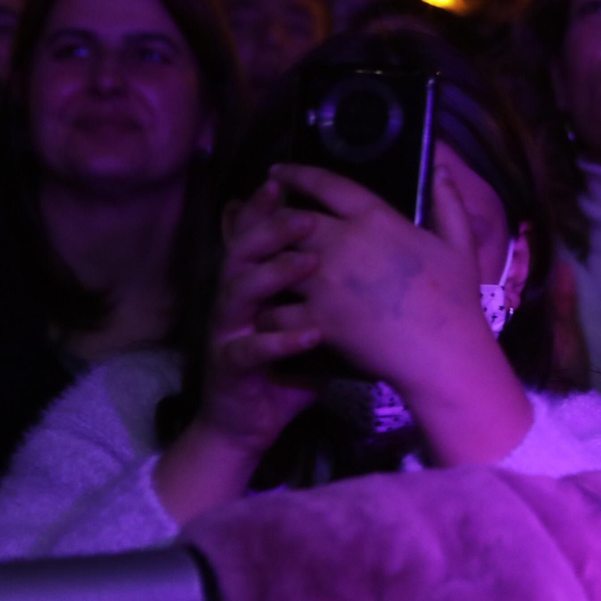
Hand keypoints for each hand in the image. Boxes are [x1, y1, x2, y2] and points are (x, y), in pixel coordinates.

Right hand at [196, 180, 325, 453]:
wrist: (252, 421)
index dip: (266, 206)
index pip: (255, 233)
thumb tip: (371, 245)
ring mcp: (229, 330)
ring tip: (308, 262)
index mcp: (254, 280)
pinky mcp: (231, 366)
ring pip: (240, 291)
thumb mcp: (311, 315)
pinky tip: (311, 333)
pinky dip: (281, 340)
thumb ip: (328, 283)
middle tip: (306, 216)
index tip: (287, 179)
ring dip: (274, 274)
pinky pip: (252, 349)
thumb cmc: (289, 362)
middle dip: (272, 229)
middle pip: (243, 251)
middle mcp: (236, 297)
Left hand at [263, 163, 489, 391]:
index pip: (325, 184)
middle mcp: (341, 243)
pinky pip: (275, 311)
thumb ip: (448, 202)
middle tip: (261, 223)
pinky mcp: (316, 318)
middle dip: (272, 220)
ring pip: (274, 263)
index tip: (278, 171)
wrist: (444, 350)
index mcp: (374, 218)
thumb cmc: (456, 297)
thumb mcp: (460, 243)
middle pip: (288, 221)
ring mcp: (324, 282)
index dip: (297, 173)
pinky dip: (269, 313)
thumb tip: (440, 169)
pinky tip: (268, 314)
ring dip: (264, 265)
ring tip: (256, 268)